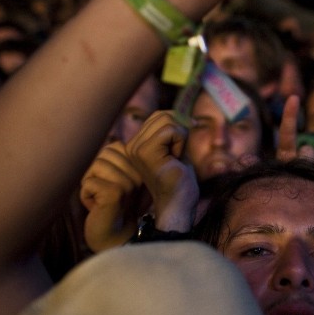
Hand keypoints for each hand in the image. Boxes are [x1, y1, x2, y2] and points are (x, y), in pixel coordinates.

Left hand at [80, 142, 147, 251]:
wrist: (116, 239)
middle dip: (94, 174)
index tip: (112, 184)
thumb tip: (98, 139)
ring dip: (90, 185)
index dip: (104, 164)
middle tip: (104, 194)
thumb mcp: (119, 179)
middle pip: (103, 155)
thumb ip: (116, 160)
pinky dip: (86, 196)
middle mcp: (140, 172)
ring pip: (94, 166)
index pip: (114, 147)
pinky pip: (88, 183)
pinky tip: (97, 208)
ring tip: (101, 200)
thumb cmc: (111, 207)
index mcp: (142, 166)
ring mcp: (130, 183)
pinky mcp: (116, 193)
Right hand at [126, 111, 198, 231]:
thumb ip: (172, 129)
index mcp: (137, 143)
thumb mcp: (176, 147)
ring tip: (174, 158)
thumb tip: (181, 112)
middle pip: (164, 114)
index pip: (160, 115)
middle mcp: (132, 145)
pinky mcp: (145, 152)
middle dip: (180, 132)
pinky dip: (181, 143)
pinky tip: (175, 161)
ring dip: (181, 138)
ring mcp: (136, 148)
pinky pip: (172, 130)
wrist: (179, 202)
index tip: (177, 151)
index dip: (178, 129)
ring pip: (168, 119)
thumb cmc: (180, 178)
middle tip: (176, 156)